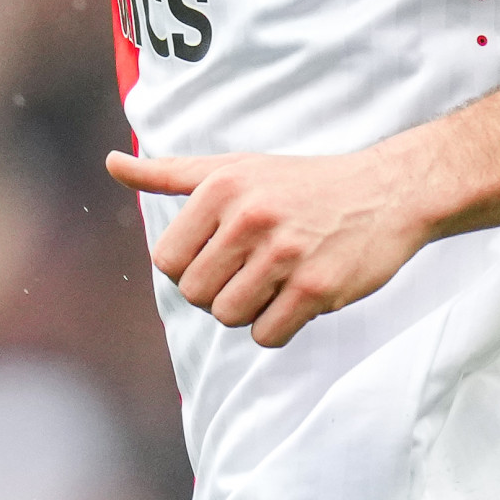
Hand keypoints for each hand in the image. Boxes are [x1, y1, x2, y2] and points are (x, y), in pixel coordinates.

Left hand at [108, 147, 437, 346]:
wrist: (388, 192)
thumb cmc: (302, 184)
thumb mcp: (234, 168)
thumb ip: (169, 172)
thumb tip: (112, 164)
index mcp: (222, 187)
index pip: (166, 261)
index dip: (190, 268)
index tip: (220, 255)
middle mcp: (249, 217)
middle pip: (194, 294)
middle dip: (217, 293)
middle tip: (250, 272)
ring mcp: (284, 254)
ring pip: (228, 317)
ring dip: (247, 312)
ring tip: (273, 284)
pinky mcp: (316, 287)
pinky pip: (266, 335)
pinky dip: (276, 328)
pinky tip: (297, 298)